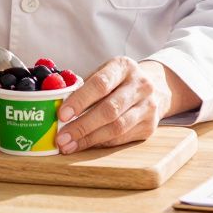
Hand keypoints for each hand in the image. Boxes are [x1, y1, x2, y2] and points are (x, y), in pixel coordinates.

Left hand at [54, 58, 192, 154]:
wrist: (156, 89)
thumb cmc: (119, 82)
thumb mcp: (105, 74)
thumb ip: (84, 87)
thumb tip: (57, 105)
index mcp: (123, 67)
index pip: (100, 83)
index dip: (80, 100)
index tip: (62, 114)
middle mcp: (140, 85)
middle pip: (109, 109)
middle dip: (82, 126)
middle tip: (62, 137)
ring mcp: (148, 107)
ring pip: (117, 127)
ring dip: (89, 139)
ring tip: (69, 145)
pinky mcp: (149, 126)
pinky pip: (121, 138)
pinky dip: (100, 143)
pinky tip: (85, 144)